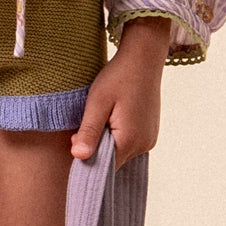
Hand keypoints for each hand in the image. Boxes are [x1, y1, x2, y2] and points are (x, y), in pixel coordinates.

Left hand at [70, 16, 172, 165]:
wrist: (143, 58)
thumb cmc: (118, 77)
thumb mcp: (97, 103)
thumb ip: (89, 131)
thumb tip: (78, 157)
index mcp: (130, 140)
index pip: (103, 166)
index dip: (87, 156)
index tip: (75, 140)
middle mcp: (143, 145)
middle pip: (112, 160)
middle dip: (96, 148)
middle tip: (86, 124)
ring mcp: (149, 139)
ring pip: (120, 152)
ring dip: (107, 142)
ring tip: (102, 117)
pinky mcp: (150, 133)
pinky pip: (129, 144)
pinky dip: (117, 137)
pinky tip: (113, 118)